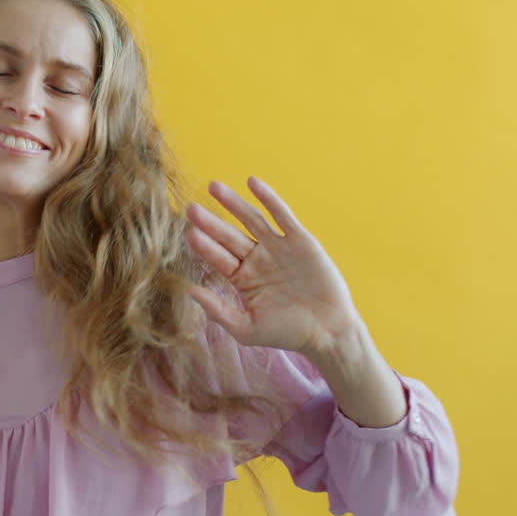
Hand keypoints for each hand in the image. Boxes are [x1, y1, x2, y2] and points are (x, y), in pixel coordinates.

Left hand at [184, 176, 361, 357]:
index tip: (188, 234)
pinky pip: (282, 215)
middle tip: (190, 209)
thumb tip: (189, 291)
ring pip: (251, 220)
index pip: (218, 258)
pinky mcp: (299, 240)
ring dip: (233, 203)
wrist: (328, 331)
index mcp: (242, 279)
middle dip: (210, 222)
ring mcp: (277, 248)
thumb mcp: (246, 328)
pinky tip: (252, 182)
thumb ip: (218, 310)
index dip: (204, 246)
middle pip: (229, 236)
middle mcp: (257, 260)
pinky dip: (268, 198)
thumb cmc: (287, 333)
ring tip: (213, 187)